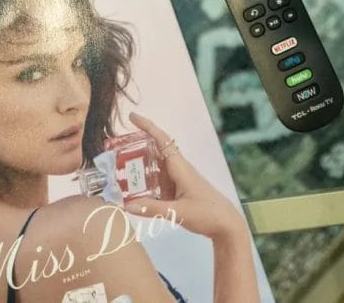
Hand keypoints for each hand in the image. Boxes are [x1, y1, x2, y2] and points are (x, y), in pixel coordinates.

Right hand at [124, 112, 244, 241]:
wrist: (226, 225)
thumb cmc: (207, 213)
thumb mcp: (178, 213)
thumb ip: (152, 209)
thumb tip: (126, 205)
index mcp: (180, 168)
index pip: (162, 140)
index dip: (147, 126)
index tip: (132, 117)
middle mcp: (179, 169)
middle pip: (156, 150)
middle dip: (138, 145)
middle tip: (116, 148)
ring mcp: (179, 179)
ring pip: (157, 166)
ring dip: (141, 164)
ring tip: (119, 167)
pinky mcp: (179, 189)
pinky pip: (160, 179)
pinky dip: (147, 180)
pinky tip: (134, 189)